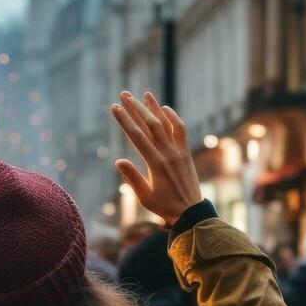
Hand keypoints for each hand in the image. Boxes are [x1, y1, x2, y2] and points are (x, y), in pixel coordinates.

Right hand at [110, 91, 202, 222]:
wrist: (190, 212)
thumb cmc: (164, 206)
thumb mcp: (144, 196)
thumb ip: (132, 177)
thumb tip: (118, 160)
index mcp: (155, 164)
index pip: (136, 137)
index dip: (124, 120)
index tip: (115, 107)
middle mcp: (168, 153)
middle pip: (150, 124)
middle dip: (136, 107)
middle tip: (123, 94)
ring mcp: (179, 151)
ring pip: (165, 124)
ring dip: (153, 108)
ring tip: (144, 94)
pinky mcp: (186, 152)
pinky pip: (180, 130)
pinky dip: (173, 117)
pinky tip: (164, 108)